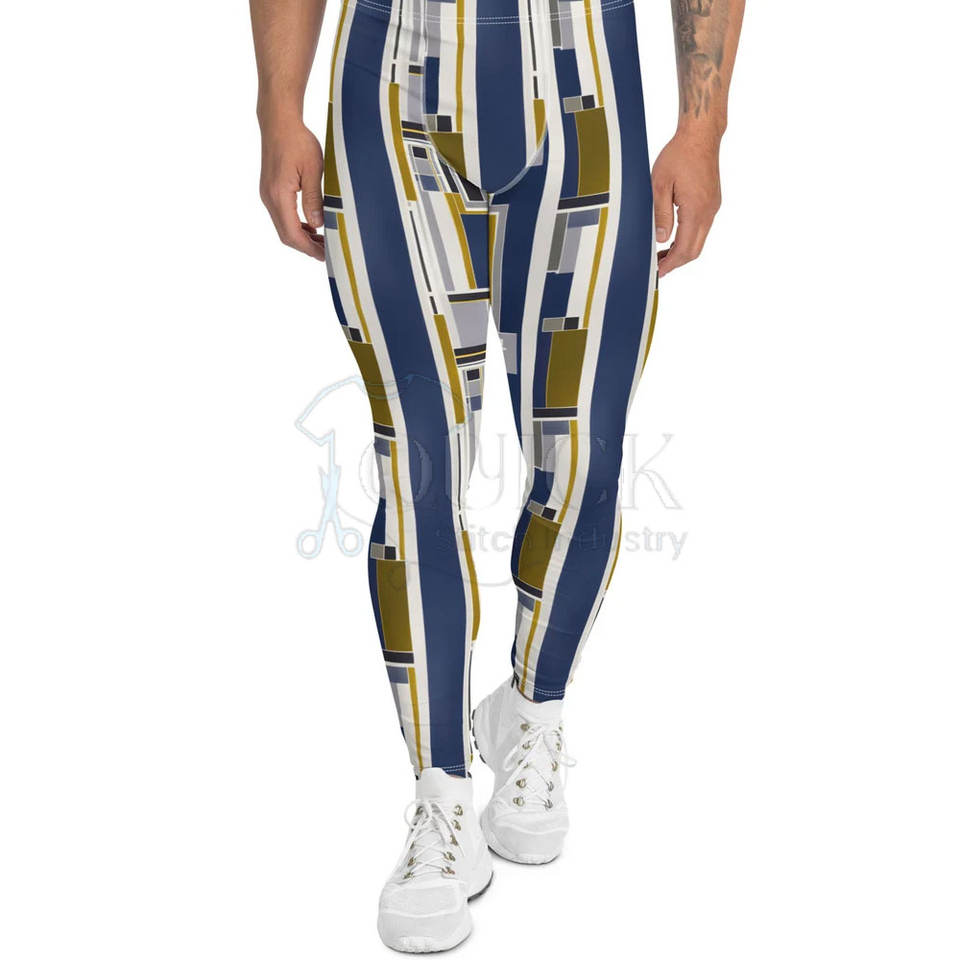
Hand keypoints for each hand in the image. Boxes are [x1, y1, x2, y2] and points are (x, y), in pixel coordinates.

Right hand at [258, 115, 325, 260]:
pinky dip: (296, 225)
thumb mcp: (312, 170)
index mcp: (279, 195)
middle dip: (305, 247)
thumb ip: (314, 199)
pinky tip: (311, 225)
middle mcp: (269, 198)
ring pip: (283, 226)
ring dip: (301, 237)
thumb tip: (318, 224)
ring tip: (322, 241)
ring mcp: (267, 195)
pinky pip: (282, 215)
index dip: (308, 248)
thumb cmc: (297, 141)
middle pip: (285, 234)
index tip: (324, 256)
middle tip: (326, 253)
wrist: (279, 122)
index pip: (292, 233)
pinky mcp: (270, 190)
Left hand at [651, 130, 721, 277]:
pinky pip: (702, 228)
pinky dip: (688, 238)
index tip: (658, 272)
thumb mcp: (659, 185)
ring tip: (662, 255)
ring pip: (699, 240)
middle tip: (658, 268)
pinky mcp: (712, 202)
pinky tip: (674, 236)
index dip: (670, 264)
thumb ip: (660, 214)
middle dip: (676, 262)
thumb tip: (661, 239)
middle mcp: (709, 211)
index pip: (685, 249)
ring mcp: (713, 207)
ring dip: (682, 250)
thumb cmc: (679, 155)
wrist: (700, 136)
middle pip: (694, 250)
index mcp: (696, 210)